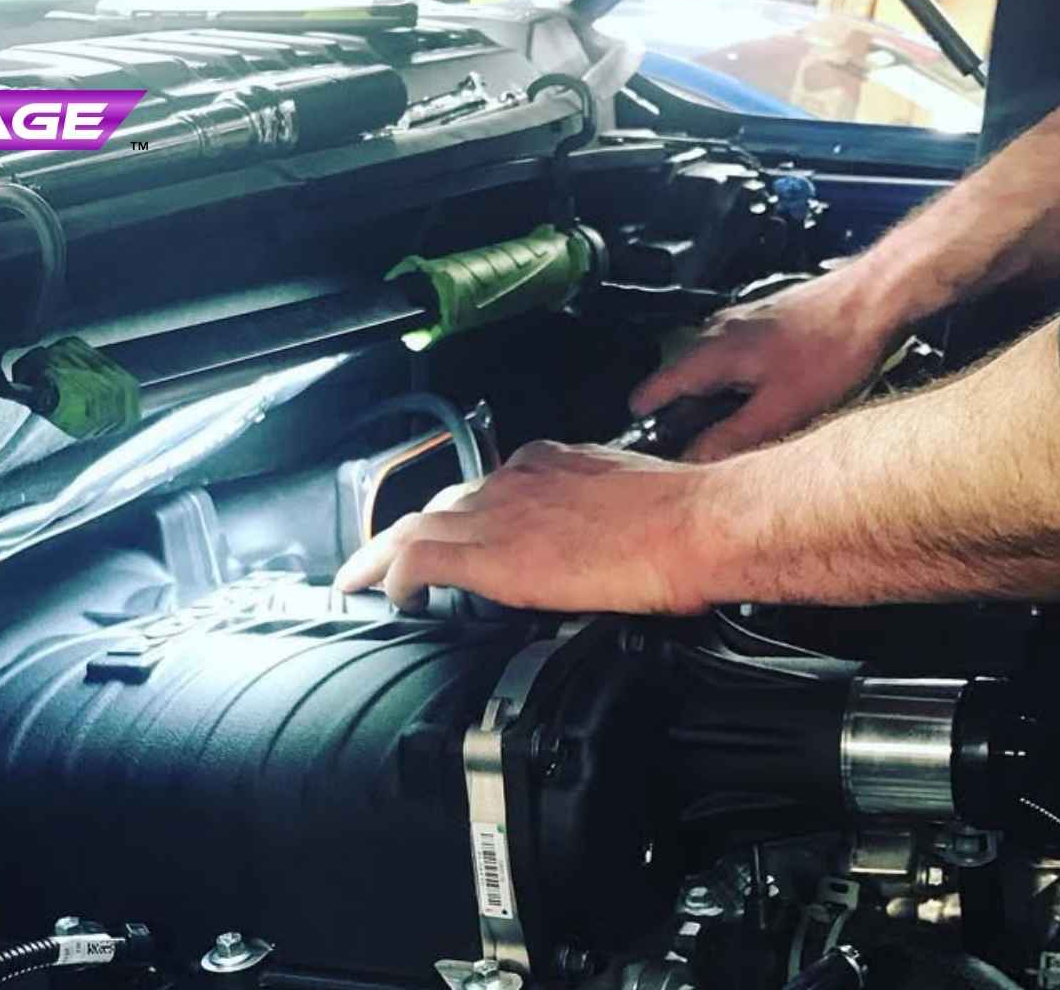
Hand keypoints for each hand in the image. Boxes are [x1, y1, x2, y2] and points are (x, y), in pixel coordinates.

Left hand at [333, 441, 721, 614]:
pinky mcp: (493, 553)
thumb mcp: (633, 501)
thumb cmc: (682, 518)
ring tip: (364, 576)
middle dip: (415, 528)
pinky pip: (418, 557)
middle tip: (391, 557)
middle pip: (445, 502)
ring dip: (385, 552)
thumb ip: (601, 516)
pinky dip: (393, 573)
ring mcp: (500, 514)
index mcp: (552, 465)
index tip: (458, 529)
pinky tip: (388, 593)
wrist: (695, 525)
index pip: (490, 486)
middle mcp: (517, 481)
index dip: (464, 511)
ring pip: (417, 524)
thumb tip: (604, 544)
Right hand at [629, 273, 904, 460]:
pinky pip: (735, 355)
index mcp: (713, 352)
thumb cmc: (832, 349)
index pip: (659, 384)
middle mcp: (720, 331)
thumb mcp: (782, 408)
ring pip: (711, 366)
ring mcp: (745, 321)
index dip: (644, 413)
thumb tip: (695, 460)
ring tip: (724, 427)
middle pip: (684, 377)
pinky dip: (734, 380)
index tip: (634, 433)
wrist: (874, 299)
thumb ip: (733, 437)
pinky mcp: (769, 320)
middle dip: (681, 412)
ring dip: (711, 396)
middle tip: (686, 444)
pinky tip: (757, 397)